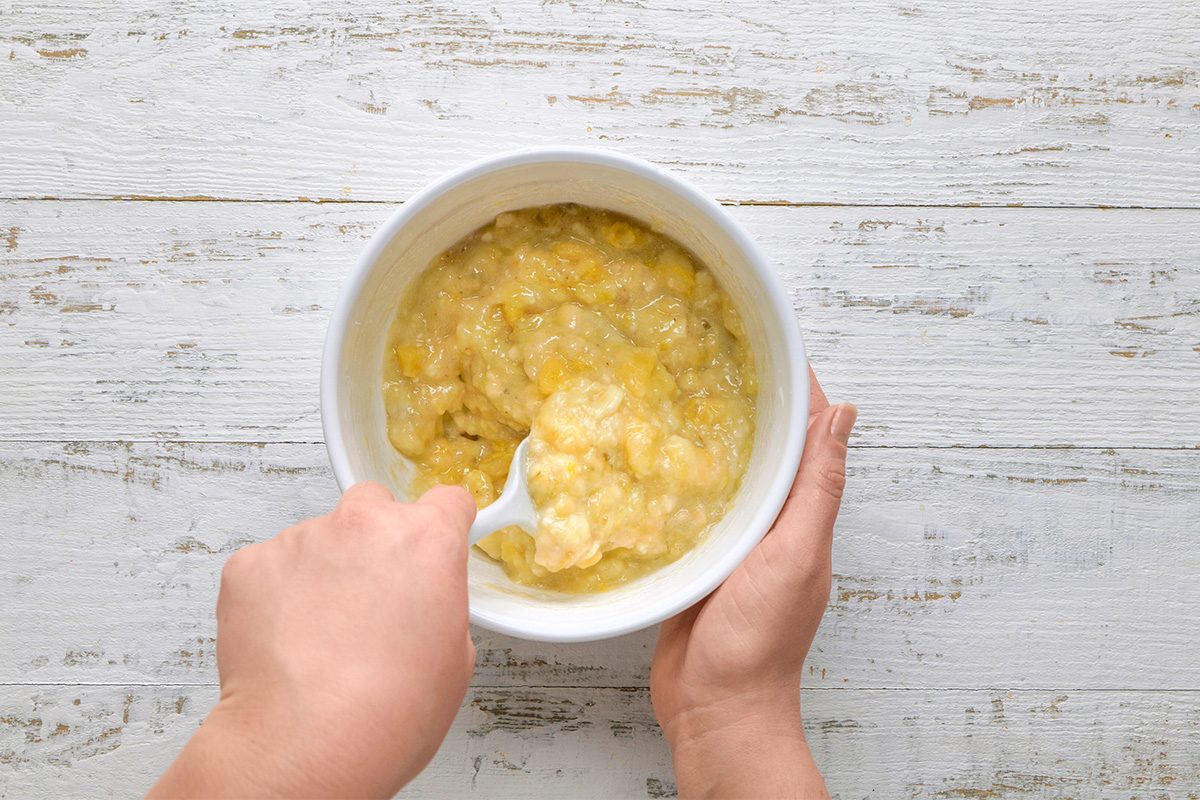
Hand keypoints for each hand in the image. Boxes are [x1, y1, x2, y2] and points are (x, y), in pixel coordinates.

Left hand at [149, 482, 477, 798]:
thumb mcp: (455, 659)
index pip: (446, 502)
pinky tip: (287, 640)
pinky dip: (277, 593)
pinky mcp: (252, 563)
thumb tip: (419, 605)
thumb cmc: (386, 712)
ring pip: (318, 540)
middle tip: (372, 599)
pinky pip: (270, 566)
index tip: (433, 543)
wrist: (306, 741)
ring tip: (321, 636)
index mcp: (426, 541)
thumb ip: (439, 603)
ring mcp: (303, 539)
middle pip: (374, 507)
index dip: (442, 526)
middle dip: (375, 542)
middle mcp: (364, 525)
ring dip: (323, 573)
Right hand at [651, 366, 854, 798]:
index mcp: (802, 518)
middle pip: (766, 454)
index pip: (806, 440)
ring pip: (729, 479)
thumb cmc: (760, 640)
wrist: (715, 708)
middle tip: (716, 359)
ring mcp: (733, 546)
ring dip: (714, 440)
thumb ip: (818, 488)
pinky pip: (694, 511)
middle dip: (750, 407)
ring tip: (682, 395)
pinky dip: (682, 482)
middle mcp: (771, 526)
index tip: (772, 347)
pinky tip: (655, 464)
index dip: (796, 393)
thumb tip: (844, 413)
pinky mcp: (696, 562)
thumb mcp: (797, 555)